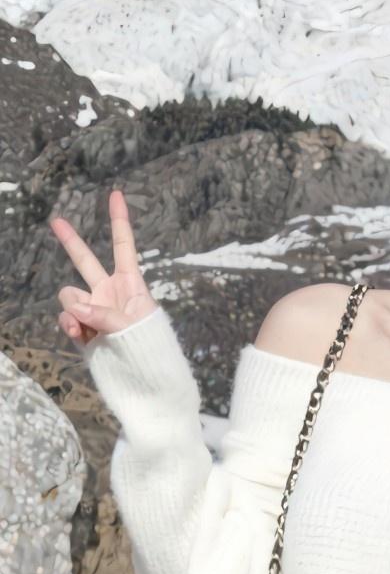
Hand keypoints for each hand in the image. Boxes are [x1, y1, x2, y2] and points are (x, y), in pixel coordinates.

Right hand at [49, 188, 157, 344]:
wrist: (145, 379)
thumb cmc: (151, 349)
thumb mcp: (134, 329)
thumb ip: (104, 316)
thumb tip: (74, 308)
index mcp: (131, 284)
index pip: (123, 246)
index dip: (119, 220)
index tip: (116, 194)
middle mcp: (109, 292)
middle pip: (85, 261)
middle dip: (70, 241)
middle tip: (55, 220)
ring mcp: (94, 310)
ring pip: (69, 295)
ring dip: (74, 309)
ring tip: (86, 327)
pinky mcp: (83, 329)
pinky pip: (67, 319)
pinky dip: (70, 326)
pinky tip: (80, 336)